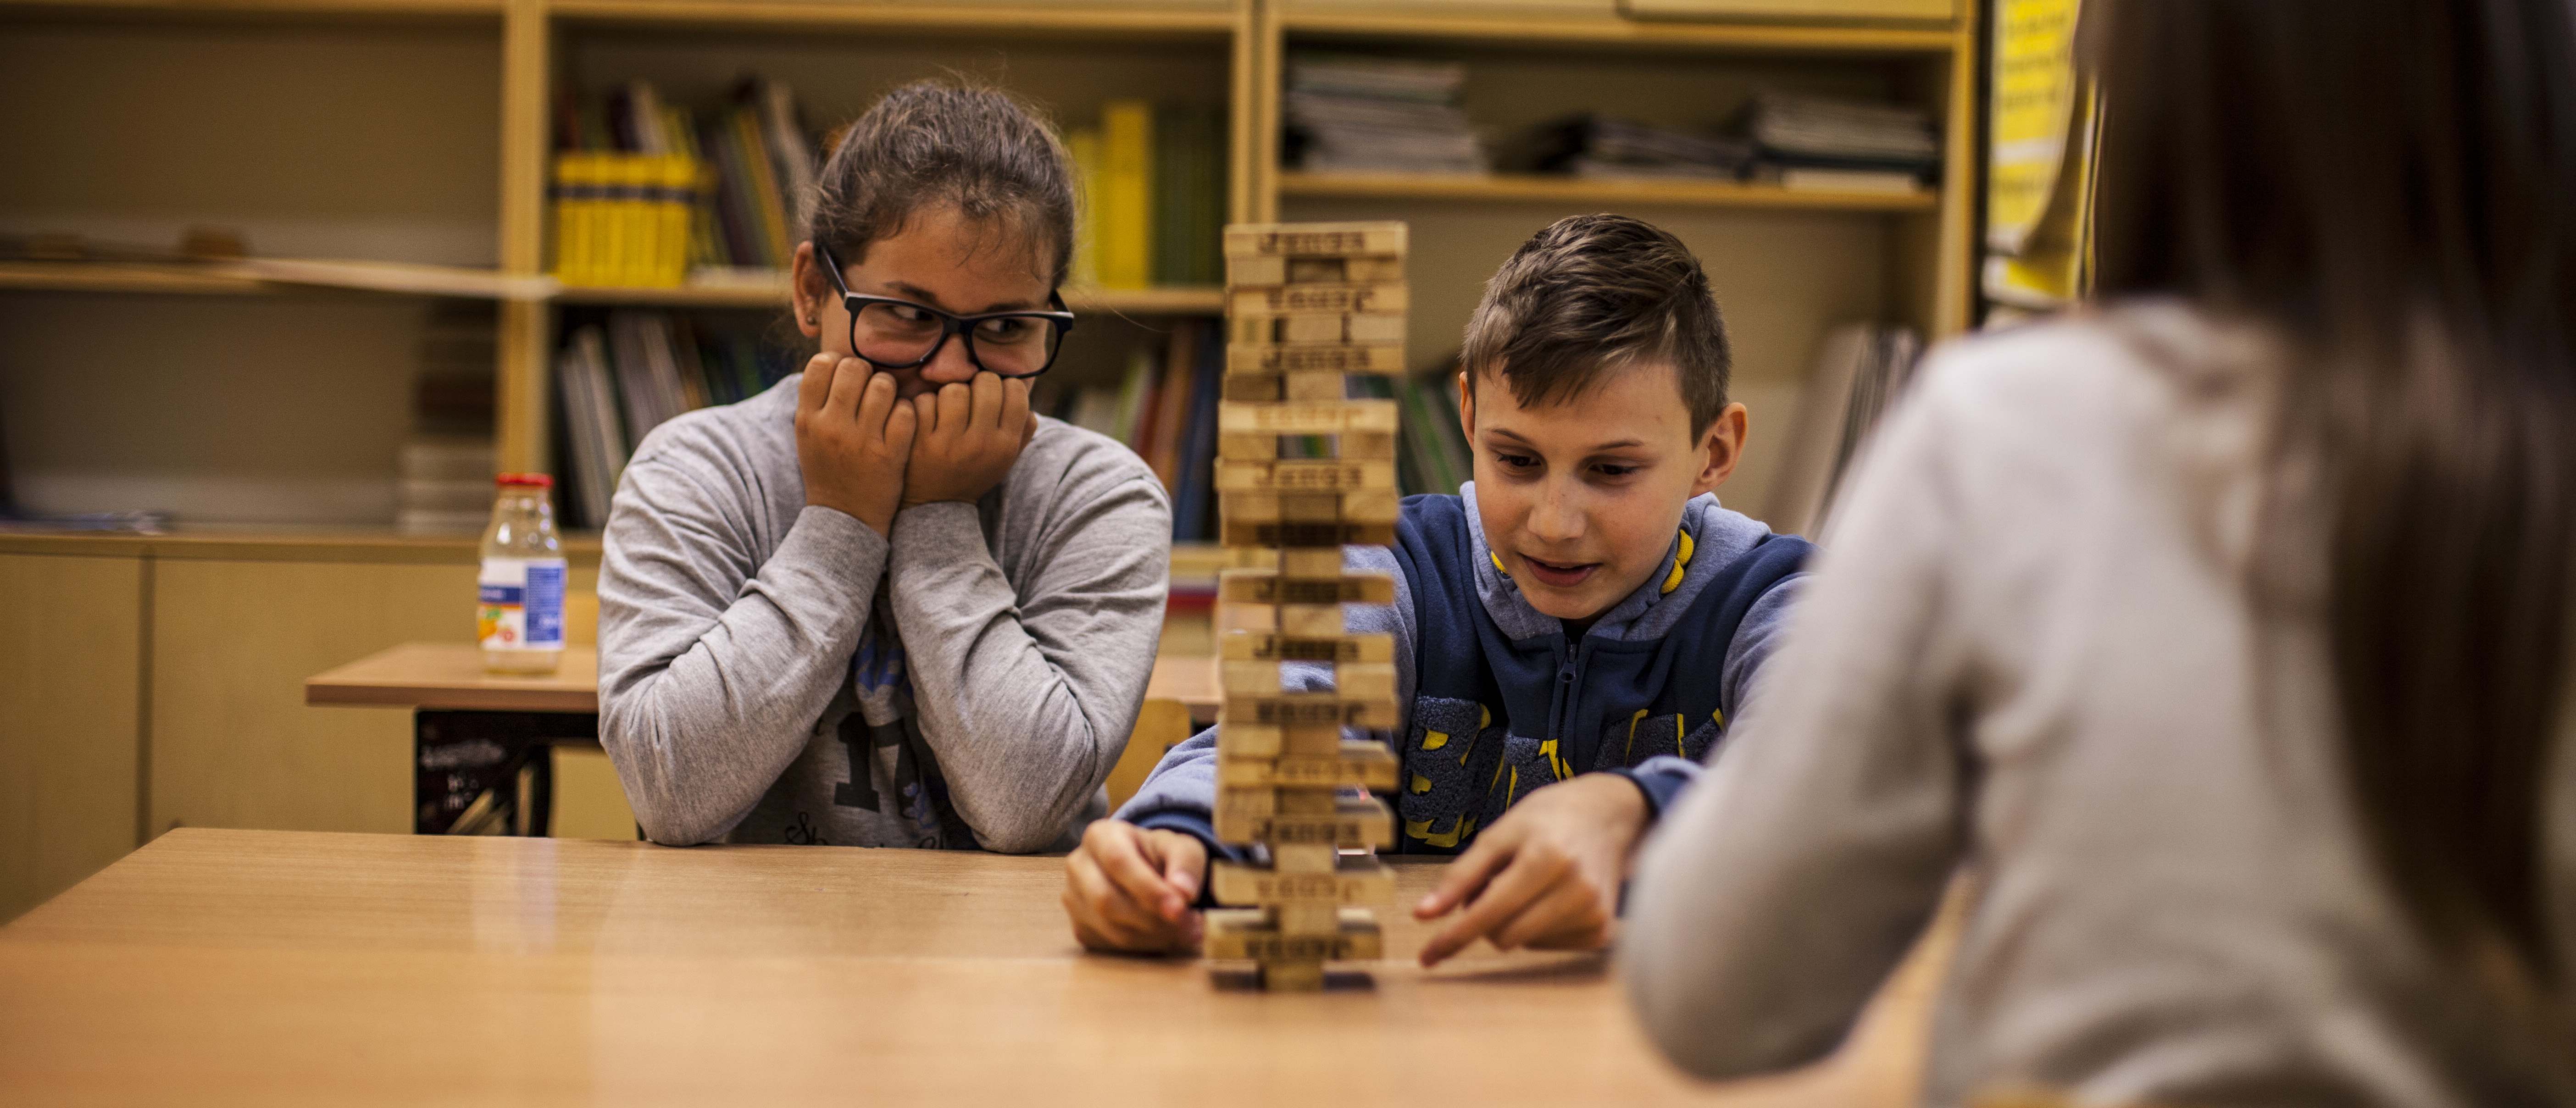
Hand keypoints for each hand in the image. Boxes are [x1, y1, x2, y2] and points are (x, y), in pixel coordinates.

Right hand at [795, 354, 915, 536]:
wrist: (845, 519)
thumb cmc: (829, 470)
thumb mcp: (810, 436)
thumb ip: (818, 401)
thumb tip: (835, 361)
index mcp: (807, 419)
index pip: (821, 364)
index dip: (838, 362)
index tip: (846, 377)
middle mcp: (831, 427)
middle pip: (854, 367)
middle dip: (867, 372)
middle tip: (870, 389)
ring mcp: (861, 441)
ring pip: (884, 385)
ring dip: (890, 390)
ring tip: (887, 405)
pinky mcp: (889, 455)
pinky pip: (906, 412)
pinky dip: (907, 413)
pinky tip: (901, 424)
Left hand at [901, 372, 1036, 508]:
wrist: (936, 506)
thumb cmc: (975, 472)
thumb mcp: (1006, 457)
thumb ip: (1023, 428)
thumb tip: (1020, 392)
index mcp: (1006, 445)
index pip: (1015, 389)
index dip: (1004, 386)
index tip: (995, 397)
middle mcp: (980, 444)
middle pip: (986, 382)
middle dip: (978, 385)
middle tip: (971, 400)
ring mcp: (948, 444)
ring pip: (954, 389)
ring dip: (950, 395)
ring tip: (948, 411)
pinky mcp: (919, 442)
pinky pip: (925, 402)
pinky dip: (925, 406)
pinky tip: (928, 420)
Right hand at [1063, 820, 1206, 953]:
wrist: (1144, 870)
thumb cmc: (1161, 855)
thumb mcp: (1181, 847)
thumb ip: (1186, 864)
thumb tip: (1184, 892)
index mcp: (1100, 835)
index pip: (1118, 861)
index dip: (1148, 888)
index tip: (1179, 908)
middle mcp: (1079, 866)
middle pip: (1106, 899)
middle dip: (1152, 919)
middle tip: (1190, 925)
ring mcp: (1074, 899)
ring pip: (1109, 928)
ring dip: (1152, 937)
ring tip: (1186, 932)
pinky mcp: (1080, 927)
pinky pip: (1109, 946)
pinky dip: (1143, 948)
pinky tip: (1166, 938)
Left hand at [1412, 772, 1649, 965]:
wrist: (1604, 817)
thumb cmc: (1543, 822)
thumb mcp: (1498, 836)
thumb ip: (1460, 876)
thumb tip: (1422, 915)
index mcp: (1546, 858)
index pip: (1489, 912)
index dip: (1454, 936)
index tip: (1428, 957)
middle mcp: (1576, 888)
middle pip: (1504, 936)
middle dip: (1485, 920)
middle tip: (1492, 886)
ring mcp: (1594, 913)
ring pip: (1524, 944)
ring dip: (1512, 922)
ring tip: (1526, 885)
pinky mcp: (1601, 930)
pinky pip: (1546, 946)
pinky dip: (1536, 928)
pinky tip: (1549, 898)